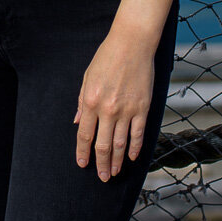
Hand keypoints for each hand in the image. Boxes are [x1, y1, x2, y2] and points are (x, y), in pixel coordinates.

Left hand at [73, 31, 154, 177]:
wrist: (132, 43)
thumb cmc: (107, 57)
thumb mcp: (87, 77)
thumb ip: (82, 102)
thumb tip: (78, 122)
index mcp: (91, 101)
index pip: (85, 135)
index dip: (83, 152)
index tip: (82, 164)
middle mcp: (108, 109)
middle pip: (103, 145)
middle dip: (101, 164)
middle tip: (101, 177)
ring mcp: (127, 110)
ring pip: (120, 144)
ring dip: (116, 161)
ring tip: (114, 172)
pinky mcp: (143, 108)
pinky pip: (138, 134)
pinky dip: (134, 148)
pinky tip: (130, 157)